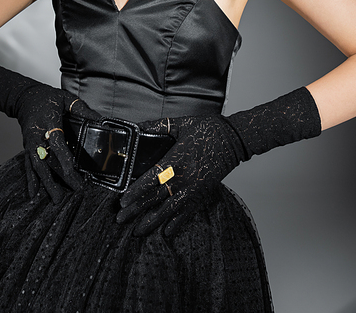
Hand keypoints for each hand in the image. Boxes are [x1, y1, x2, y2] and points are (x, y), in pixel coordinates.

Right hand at [0, 61, 99, 203]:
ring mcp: (31, 143)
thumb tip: (100, 120)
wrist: (24, 97)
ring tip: (56, 198)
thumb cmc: (47, 97)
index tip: (72, 171)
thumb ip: (82, 109)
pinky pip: (28, 165)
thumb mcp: (66, 98)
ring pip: (37, 166)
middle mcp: (38, 135)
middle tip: (72, 189)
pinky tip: (33, 193)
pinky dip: (30, 180)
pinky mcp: (27, 147)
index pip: (57, 142)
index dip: (63, 158)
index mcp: (49, 122)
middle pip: (46, 159)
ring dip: (46, 183)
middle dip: (57, 177)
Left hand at [116, 114, 241, 236]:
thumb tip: (138, 126)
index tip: (123, 201)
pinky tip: (167, 231)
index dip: (135, 192)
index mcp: (175, 160)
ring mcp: (193, 189)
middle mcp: (183, 178)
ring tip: (138, 231)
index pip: (150, 180)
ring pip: (169, 210)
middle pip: (155, 198)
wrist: (234, 139)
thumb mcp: (180, 124)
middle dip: (136, 210)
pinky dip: (177, 223)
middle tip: (121, 219)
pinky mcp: (203, 194)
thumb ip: (158, 126)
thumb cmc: (208, 130)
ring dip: (152, 222)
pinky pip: (187, 213)